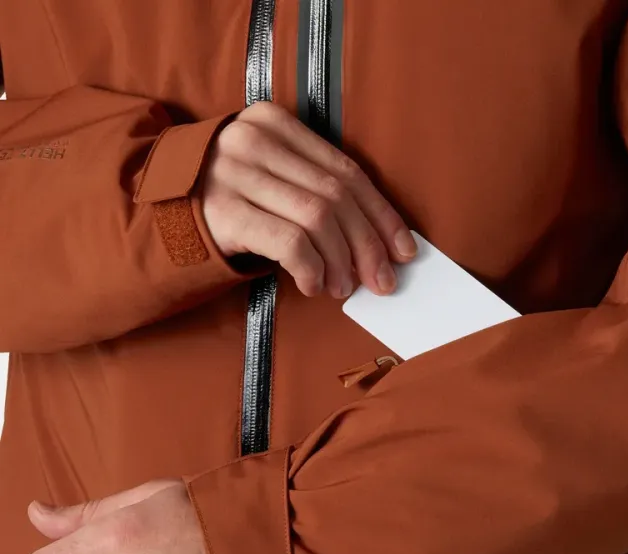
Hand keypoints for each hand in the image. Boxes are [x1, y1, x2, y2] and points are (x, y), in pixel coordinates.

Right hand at [201, 101, 416, 298]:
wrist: (156, 211)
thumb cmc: (228, 200)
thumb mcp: (272, 179)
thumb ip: (316, 192)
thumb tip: (378, 241)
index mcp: (275, 124)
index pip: (346, 171)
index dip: (382, 215)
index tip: (403, 249)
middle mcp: (254, 141)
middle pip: (336, 196)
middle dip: (368, 245)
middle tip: (381, 280)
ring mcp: (235, 173)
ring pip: (318, 218)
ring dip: (341, 261)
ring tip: (343, 287)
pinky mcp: (223, 210)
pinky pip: (289, 242)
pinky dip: (311, 268)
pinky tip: (313, 285)